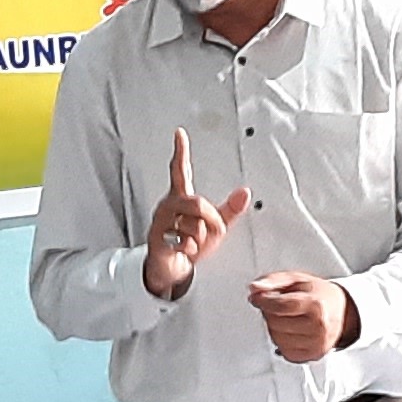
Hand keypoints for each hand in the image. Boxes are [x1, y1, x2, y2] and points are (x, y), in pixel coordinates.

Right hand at [140, 131, 252, 301]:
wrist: (170, 268)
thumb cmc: (189, 243)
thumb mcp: (215, 227)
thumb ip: (230, 210)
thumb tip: (245, 192)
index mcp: (181, 197)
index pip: (180, 170)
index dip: (180, 151)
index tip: (180, 133)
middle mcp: (168, 205)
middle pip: (198, 203)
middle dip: (211, 221)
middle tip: (209, 233)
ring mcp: (160, 221)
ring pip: (194, 225)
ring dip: (200, 240)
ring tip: (191, 244)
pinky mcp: (157, 238)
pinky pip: (184, 241)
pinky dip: (190, 250)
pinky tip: (182, 251)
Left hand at [248, 272, 352, 363]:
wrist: (343, 312)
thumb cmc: (319, 295)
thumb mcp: (297, 280)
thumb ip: (273, 281)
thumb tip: (254, 288)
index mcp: (316, 305)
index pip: (281, 305)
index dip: (264, 301)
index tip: (257, 298)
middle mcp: (318, 327)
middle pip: (276, 323)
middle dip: (270, 313)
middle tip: (277, 306)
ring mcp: (316, 343)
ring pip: (277, 339)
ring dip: (274, 328)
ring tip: (286, 318)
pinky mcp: (312, 355)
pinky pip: (284, 351)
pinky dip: (282, 341)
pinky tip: (290, 331)